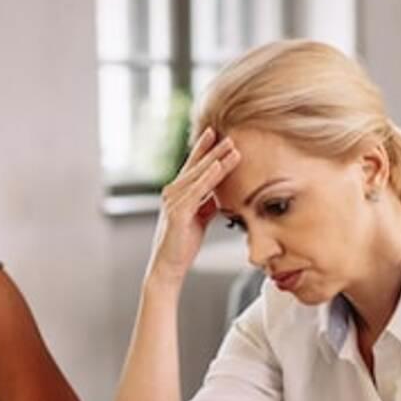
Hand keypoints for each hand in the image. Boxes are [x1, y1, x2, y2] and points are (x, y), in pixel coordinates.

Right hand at [145, 127, 240, 289]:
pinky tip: (220, 167)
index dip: (204, 149)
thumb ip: (207, 202)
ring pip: (198, 175)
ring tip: (232, 147)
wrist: (168, 267)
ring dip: (216, 160)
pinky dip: (209, 178)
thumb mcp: (200, 218)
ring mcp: (173, 201)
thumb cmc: (183, 244)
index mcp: (178, 193)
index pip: (193, 166)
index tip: (216, 132)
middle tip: (229, 134)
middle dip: (213, 149)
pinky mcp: (177, 212)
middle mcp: (172, 193)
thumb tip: (220, 191)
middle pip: (197, 166)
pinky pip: (197, 191)